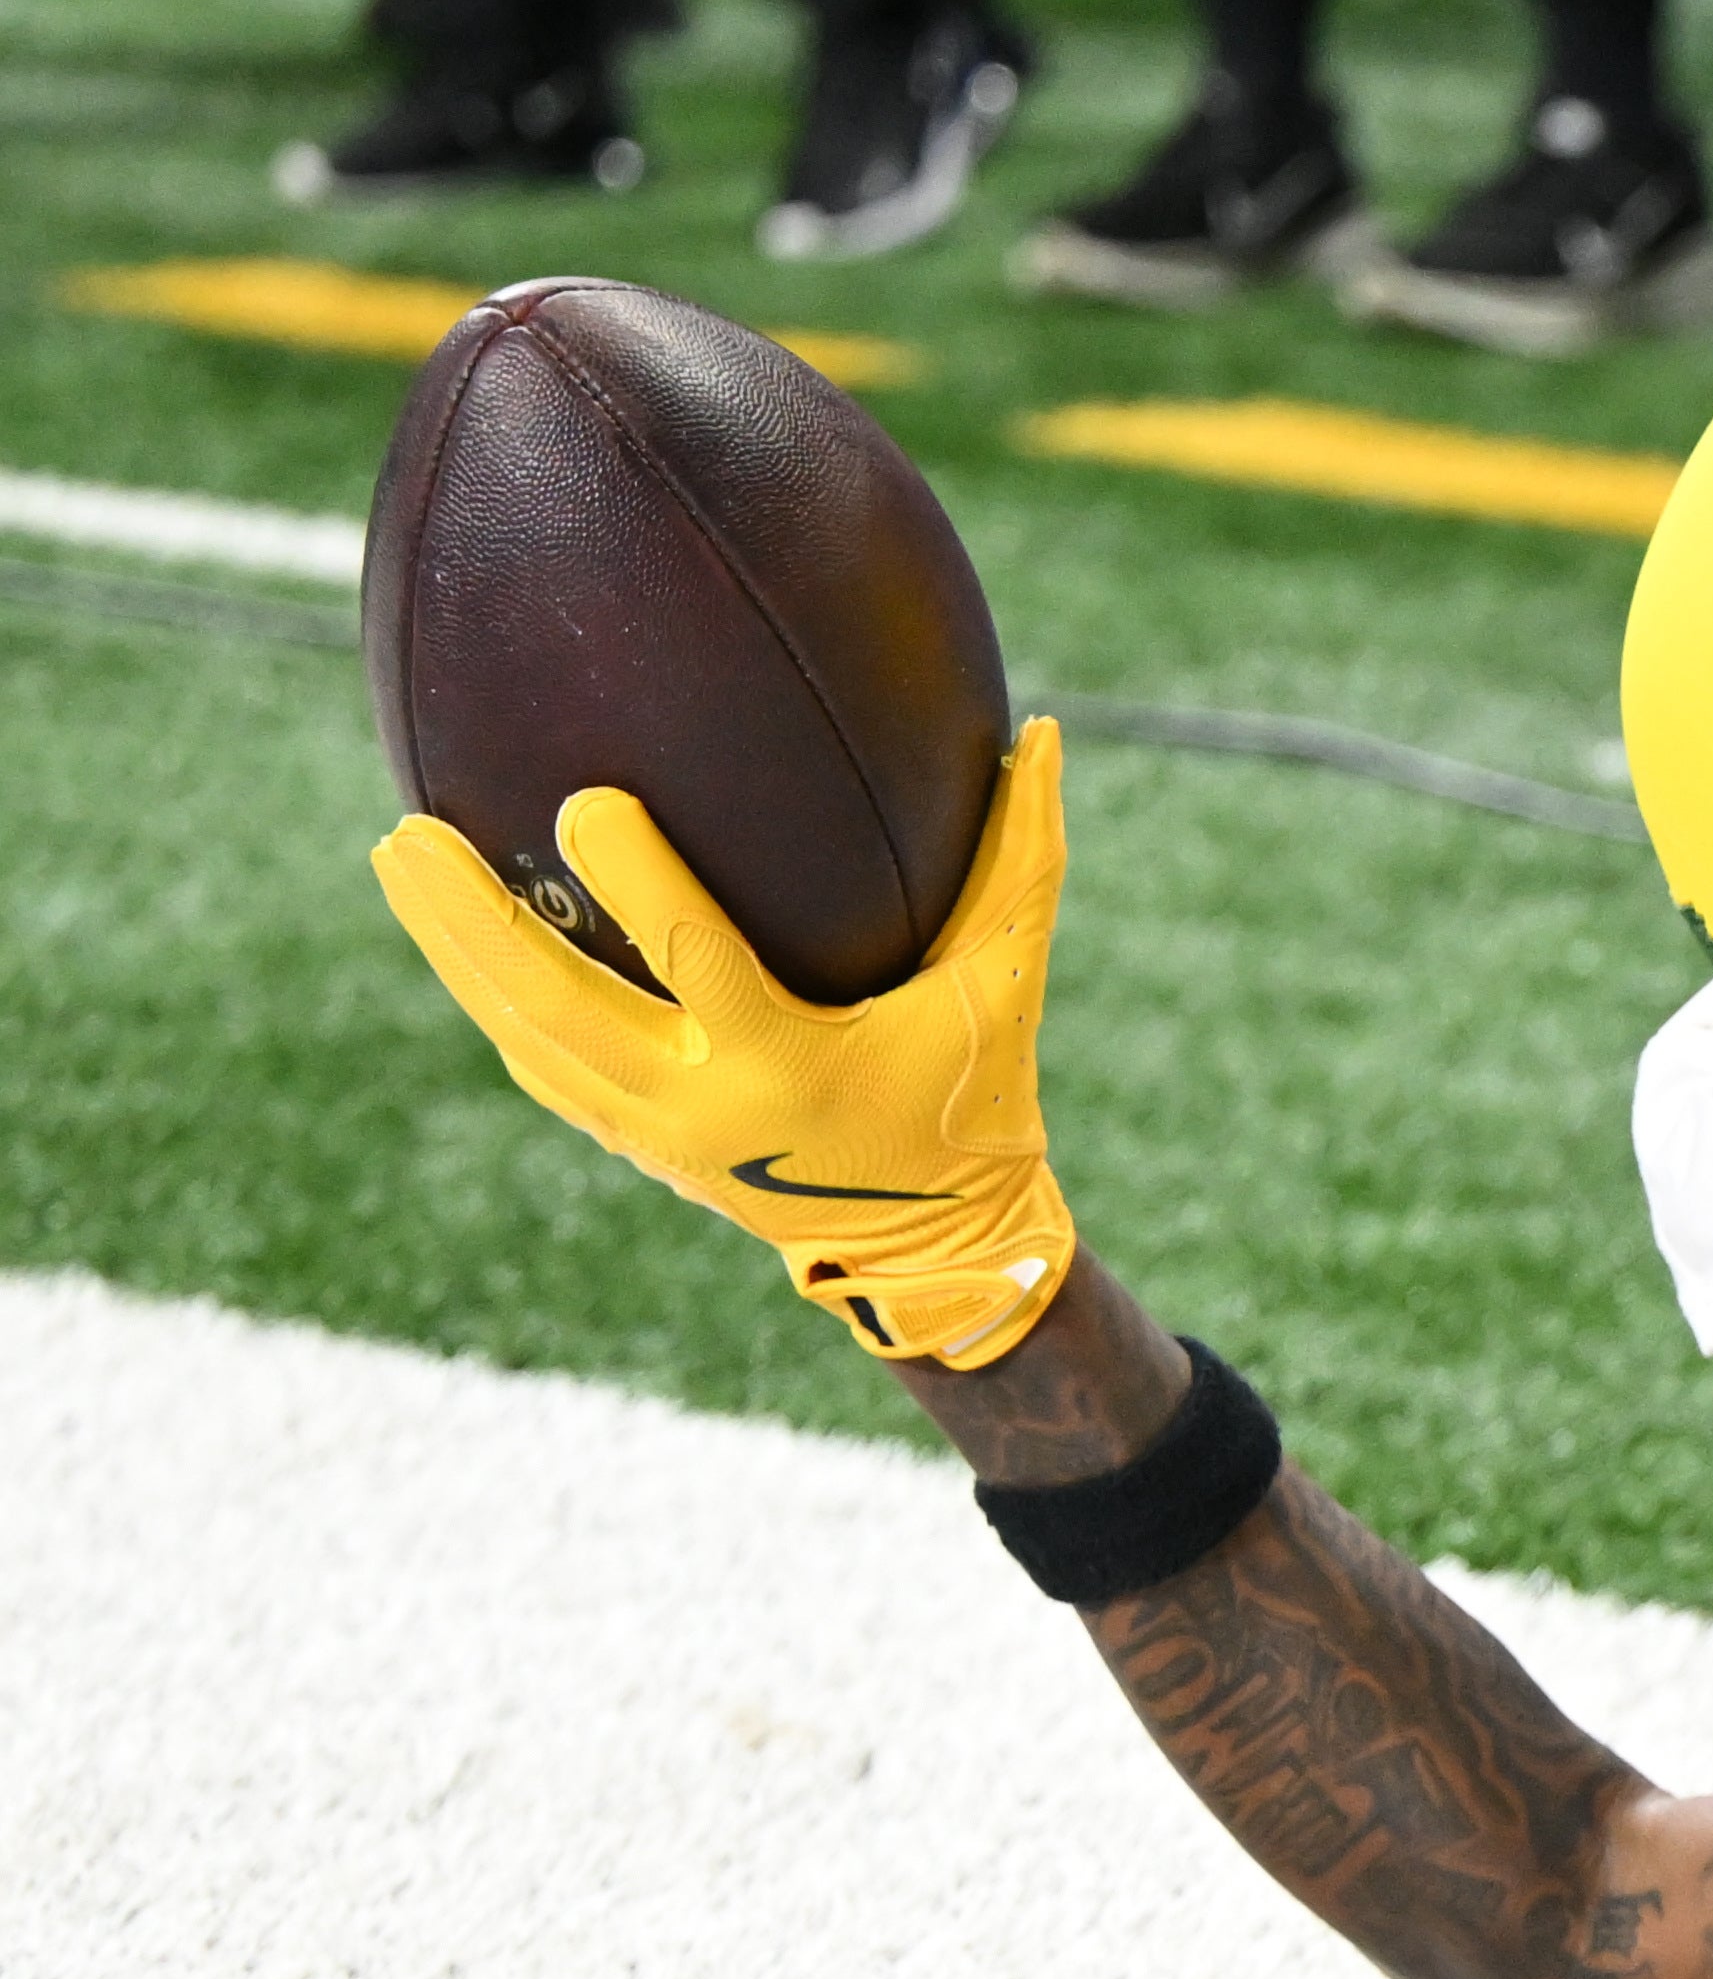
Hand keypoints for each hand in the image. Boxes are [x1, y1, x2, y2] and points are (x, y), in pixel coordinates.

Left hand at [372, 721, 1077, 1367]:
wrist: (933, 1248)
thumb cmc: (977, 1096)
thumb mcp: (1007, 984)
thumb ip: (1023, 861)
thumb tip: (1049, 731)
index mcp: (789, 1063)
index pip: (693, 963)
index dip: (635, 884)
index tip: (583, 801)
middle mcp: (701, 1106)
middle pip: (552, 1009)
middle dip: (471, 921)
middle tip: (406, 832)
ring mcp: (653, 1134)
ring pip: (522, 1035)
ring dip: (451, 949)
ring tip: (396, 855)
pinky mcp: (635, 1143)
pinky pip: (539, 1063)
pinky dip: (491, 996)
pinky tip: (451, 931)